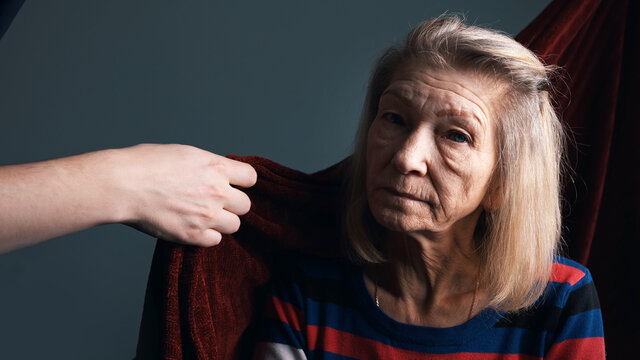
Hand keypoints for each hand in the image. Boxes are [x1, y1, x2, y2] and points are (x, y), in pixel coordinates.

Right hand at [112, 144, 256, 245]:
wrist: (122, 185)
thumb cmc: (145, 164)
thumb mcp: (185, 154)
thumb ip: (208, 166)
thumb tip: (220, 174)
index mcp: (216, 168)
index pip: (250, 178)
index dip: (241, 181)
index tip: (233, 184)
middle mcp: (217, 192)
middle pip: (245, 205)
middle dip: (232, 203)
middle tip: (215, 202)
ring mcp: (206, 216)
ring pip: (234, 225)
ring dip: (222, 221)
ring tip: (204, 215)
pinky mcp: (192, 235)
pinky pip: (215, 240)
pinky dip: (207, 235)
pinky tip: (193, 225)